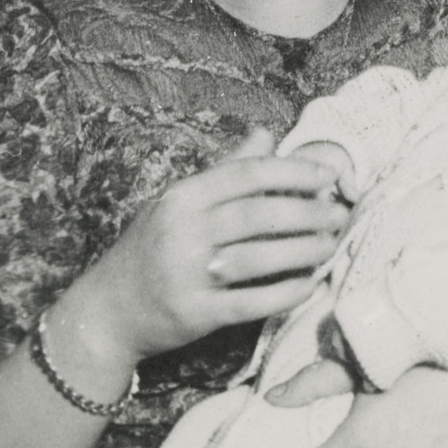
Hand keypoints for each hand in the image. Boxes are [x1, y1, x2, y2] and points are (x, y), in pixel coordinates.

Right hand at [67, 128, 350, 366]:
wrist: (106, 311)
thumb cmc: (151, 249)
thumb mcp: (178, 202)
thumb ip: (225, 170)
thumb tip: (266, 134)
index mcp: (182, 196)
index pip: (247, 174)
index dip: (293, 171)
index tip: (329, 176)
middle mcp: (182, 231)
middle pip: (259, 214)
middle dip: (308, 212)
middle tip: (341, 214)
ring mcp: (187, 274)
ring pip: (260, 257)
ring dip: (304, 251)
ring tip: (332, 246)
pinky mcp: (195, 313)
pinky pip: (251, 302)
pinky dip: (286, 293)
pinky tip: (310, 285)